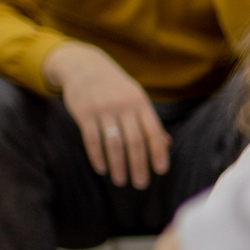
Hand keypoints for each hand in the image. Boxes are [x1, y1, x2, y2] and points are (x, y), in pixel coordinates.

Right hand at [44, 41, 169, 187]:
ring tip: (121, 181)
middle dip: (138, 165)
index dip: (158, 152)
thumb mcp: (136, 98)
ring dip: (118, 166)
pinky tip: (102, 169)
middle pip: (135, 142)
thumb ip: (149, 121)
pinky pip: (92, 140)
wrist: (84, 66)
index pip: (154, 131)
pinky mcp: (84, 113)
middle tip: (140, 184)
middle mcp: (124, 106)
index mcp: (141, 103)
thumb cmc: (116, 87)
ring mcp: (103, 109)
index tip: (160, 171)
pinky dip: (97, 157)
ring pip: (114, 144)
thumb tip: (166, 144)